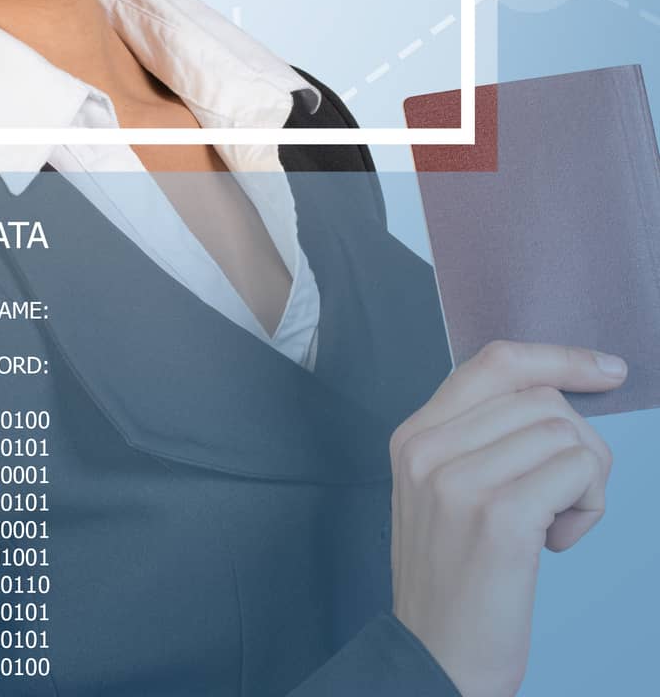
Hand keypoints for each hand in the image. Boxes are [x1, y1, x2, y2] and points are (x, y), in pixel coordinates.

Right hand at [389, 339, 622, 696]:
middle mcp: (429, 448)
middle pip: (542, 398)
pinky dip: (587, 506)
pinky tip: (558, 541)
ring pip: (567, 434)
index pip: (495, 362)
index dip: (558, 358)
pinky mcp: (499, 516)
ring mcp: (460, 480)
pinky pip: (578, 472)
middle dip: (577, 444)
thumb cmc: (454, 582)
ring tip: (553, 525)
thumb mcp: (442, 493)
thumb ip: (479, 439)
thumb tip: (557, 395)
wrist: (434, 661)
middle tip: (561, 500)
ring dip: (584, 481)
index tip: (605, 370)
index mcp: (414, 435)